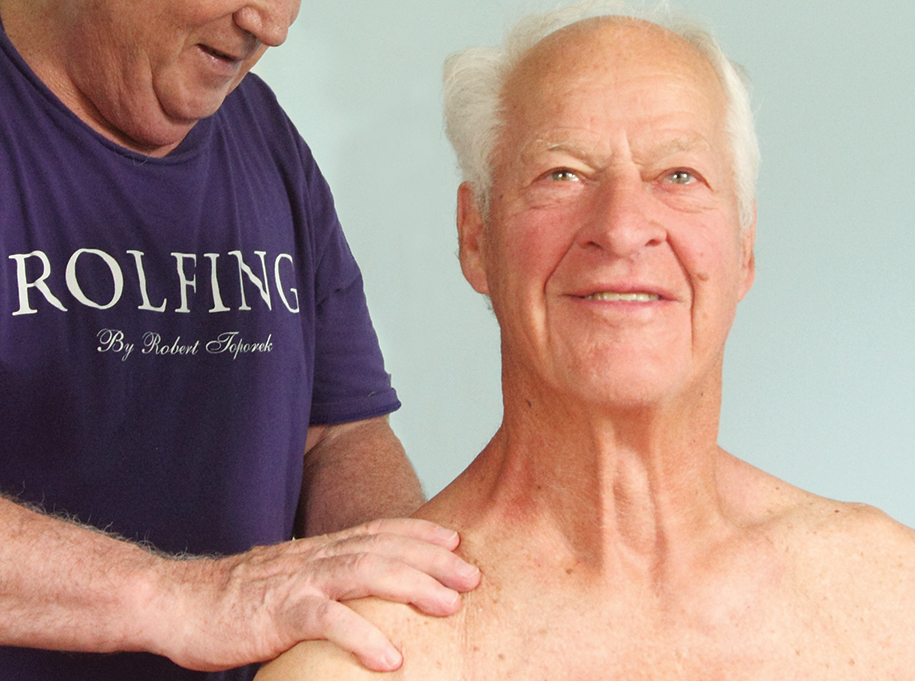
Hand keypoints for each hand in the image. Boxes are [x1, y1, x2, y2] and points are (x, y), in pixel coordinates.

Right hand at [145, 518, 479, 671]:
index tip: (456, 541)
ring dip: (412, 586)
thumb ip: (325, 582)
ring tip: (449, 607)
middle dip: (432, 560)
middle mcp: (314, 557)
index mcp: (318, 549)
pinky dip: (362, 637)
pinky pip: (326, 620)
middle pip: (383, 548)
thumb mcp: (290, 580)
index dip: (420, 532)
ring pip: (364, 572)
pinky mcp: (276, 613)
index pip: (378, 531)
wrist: (175, 601)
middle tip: (472, 577)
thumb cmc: (237, 598)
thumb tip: (361, 596)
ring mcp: (296, 581)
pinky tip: (391, 659)